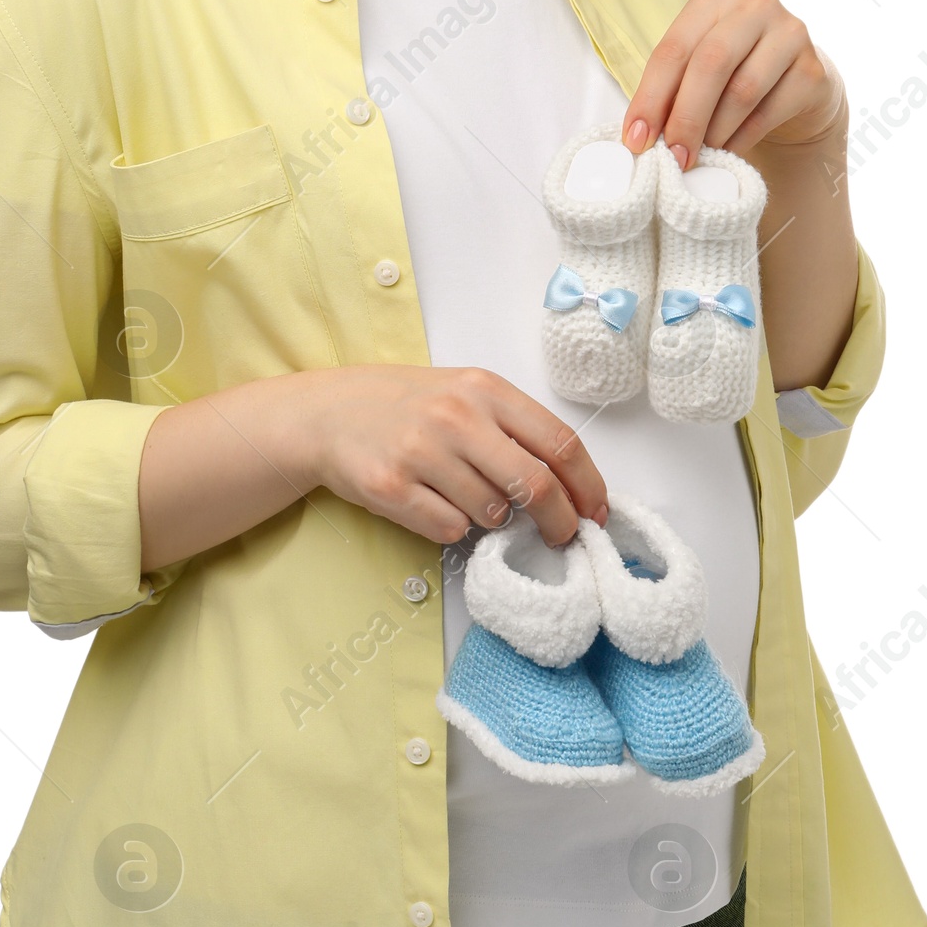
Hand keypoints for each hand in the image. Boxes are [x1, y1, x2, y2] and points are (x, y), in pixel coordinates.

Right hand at [282, 364, 609, 547]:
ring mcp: (422, 452)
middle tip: (562, 537)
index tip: (597, 511)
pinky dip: (453, 527)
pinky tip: (434, 503)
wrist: (329, 413)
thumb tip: (571, 485)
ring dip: (493, 518)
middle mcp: (456, 417)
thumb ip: (513, 429)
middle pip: (537, 485)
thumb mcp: (465, 394)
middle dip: (560, 522)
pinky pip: (450, 528)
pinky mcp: (392, 487)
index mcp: (485, 389)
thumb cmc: (408, 406)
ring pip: (493, 512)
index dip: (588, 484)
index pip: (560, 442)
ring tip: (468, 496)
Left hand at [620, 0, 847, 166]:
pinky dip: (742, 138)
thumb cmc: (734, 74)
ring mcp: (791, 34)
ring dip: (714, 132)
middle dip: (685, 117)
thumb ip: (673, 89)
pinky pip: (769, 112)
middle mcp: (755, 6)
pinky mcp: (813, 70)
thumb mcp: (700, 68)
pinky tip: (727, 152)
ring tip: (698, 156)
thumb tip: (641, 135)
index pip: (674, 49)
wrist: (796, 86)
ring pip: (742, 90)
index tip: (636, 139)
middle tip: (672, 155)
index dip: (650, 97)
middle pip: (710, 64)